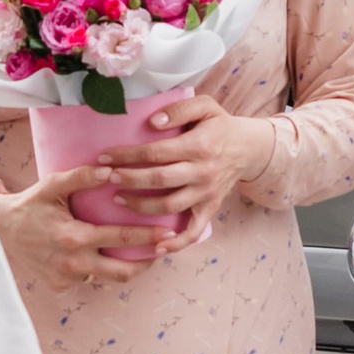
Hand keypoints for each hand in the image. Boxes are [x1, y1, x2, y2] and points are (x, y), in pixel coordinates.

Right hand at [0, 154, 187, 292]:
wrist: (0, 230)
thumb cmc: (30, 204)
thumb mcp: (52, 185)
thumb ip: (82, 177)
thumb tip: (112, 170)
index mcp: (73, 237)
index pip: (121, 238)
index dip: (149, 237)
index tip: (170, 233)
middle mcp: (72, 263)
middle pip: (123, 271)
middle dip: (148, 262)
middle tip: (164, 249)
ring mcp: (66, 278)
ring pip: (108, 278)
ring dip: (128, 268)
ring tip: (144, 254)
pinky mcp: (60, 286)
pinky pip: (89, 280)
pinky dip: (99, 270)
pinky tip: (107, 257)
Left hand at [93, 93, 276, 243]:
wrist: (249, 149)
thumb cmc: (219, 126)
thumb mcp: (205, 106)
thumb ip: (179, 109)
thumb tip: (153, 122)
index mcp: (199, 145)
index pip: (156, 152)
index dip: (128, 156)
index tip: (105, 157)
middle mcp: (203, 172)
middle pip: (159, 180)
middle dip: (129, 179)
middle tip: (107, 177)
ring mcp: (207, 194)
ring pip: (170, 206)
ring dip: (141, 206)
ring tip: (118, 199)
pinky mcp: (210, 208)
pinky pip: (193, 232)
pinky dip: (175, 243)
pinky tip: (155, 247)